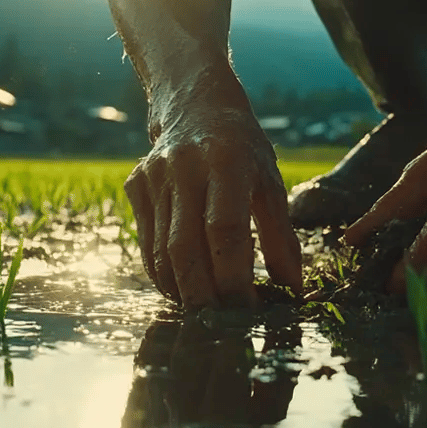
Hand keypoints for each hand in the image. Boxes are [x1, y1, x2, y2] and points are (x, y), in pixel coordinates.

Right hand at [125, 77, 302, 307]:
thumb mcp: (271, 183)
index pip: (224, 231)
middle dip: (204, 296)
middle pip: (185, 248)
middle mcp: (184, 166)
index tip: (249, 307)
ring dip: (182, 292)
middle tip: (223, 322)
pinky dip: (164, 274)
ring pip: (160, 253)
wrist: (195, 104)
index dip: (234, 277)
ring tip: (205, 311)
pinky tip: (185, 288)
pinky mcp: (135, 186)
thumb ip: (282, 237)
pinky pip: (146, 244)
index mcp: (226, 161)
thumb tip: (291, 290)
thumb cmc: (243, 149)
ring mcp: (154, 176)